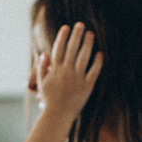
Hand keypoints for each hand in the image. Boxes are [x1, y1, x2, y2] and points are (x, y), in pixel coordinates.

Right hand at [26, 22, 102, 141]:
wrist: (58, 116)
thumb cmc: (49, 100)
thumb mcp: (42, 84)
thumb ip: (42, 68)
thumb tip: (45, 54)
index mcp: (55, 70)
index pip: (59, 49)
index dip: (62, 37)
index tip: (66, 27)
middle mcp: (66, 72)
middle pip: (72, 49)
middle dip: (76, 35)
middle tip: (81, 25)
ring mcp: (77, 79)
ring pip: (83, 57)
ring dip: (87, 44)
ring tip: (90, 34)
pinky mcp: (87, 86)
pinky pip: (94, 71)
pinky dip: (97, 62)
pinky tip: (100, 53)